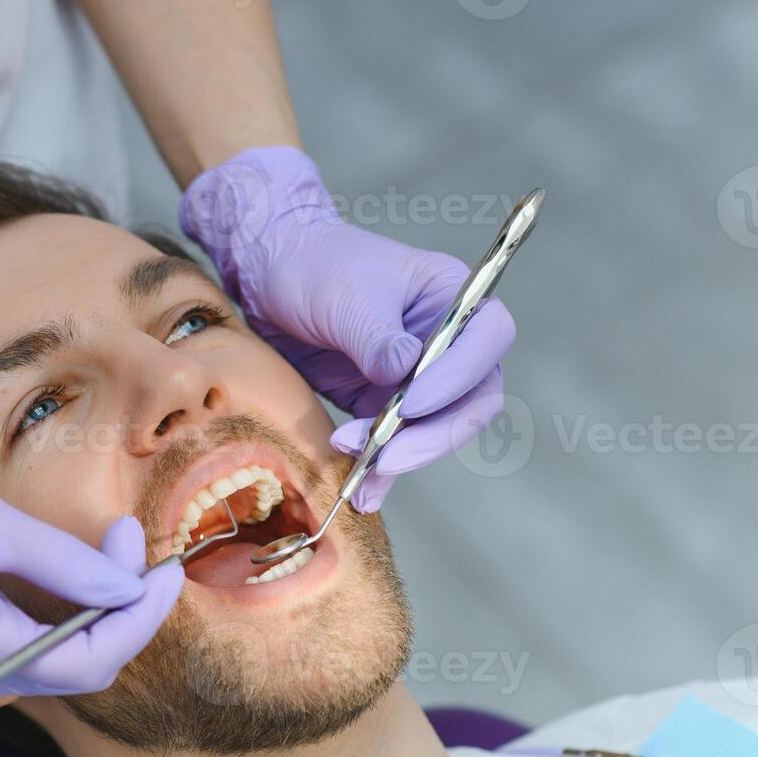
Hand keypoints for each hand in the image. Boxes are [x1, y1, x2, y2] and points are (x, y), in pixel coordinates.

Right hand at [0, 431, 182, 695]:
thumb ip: (68, 564)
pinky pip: (41, 654)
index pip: (89, 659)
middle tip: (144, 553)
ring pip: (67, 665)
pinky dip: (75, 621)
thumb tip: (129, 586)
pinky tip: (91, 579)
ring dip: (105, 616)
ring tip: (124, 555)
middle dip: (128, 613)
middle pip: (85, 670)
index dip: (139, 618)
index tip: (168, 572)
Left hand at [180, 146, 514, 510]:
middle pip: (472, 399)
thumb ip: (377, 336)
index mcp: (452, 296)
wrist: (269, 274)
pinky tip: (363, 494)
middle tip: (388, 455)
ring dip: (402, 457)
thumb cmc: (316, 263)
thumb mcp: (347, 293)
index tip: (411, 400)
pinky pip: (396, 445)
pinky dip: (382, 472)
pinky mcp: (383, 404)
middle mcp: (446, 341)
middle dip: (434, 434)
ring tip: (360, 473)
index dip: (460, 376)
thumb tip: (404, 374)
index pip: (488, 340)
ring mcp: (417, 377)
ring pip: (436, 430)